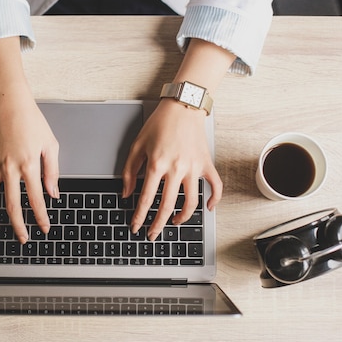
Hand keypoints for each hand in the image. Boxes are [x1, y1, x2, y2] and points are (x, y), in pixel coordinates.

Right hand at [0, 88, 59, 243]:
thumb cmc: (32, 120)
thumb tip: (53, 192)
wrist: (10, 101)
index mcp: (29, 165)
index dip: (40, 217)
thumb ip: (52, 171)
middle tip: (21, 238)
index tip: (44, 228)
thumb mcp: (51, 144)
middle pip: (12, 204)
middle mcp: (9, 167)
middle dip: (17, 225)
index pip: (36, 199)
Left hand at [122, 98, 221, 240]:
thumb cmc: (159, 124)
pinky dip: (214, 199)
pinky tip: (208, 208)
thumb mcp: (137, 145)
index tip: (136, 226)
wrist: (182, 107)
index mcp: (157, 165)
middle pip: (167, 206)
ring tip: (174, 222)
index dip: (139, 216)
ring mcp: (193, 168)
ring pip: (191, 202)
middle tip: (152, 234)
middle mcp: (176, 169)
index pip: (146, 199)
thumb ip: (130, 171)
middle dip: (158, 224)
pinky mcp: (206, 164)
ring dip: (182, 217)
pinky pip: (215, 186)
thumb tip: (126, 193)